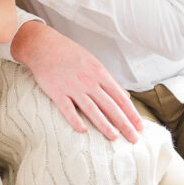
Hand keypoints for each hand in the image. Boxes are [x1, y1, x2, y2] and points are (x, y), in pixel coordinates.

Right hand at [12, 22, 142, 142]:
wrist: (43, 46)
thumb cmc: (69, 53)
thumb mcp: (94, 62)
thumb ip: (109, 80)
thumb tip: (125, 96)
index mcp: (99, 73)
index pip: (121, 97)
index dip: (132, 113)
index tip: (140, 126)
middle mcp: (89, 81)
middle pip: (110, 106)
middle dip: (124, 124)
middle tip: (134, 138)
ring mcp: (73, 87)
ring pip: (92, 110)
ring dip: (104, 125)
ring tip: (114, 138)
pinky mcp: (57, 92)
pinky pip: (67, 109)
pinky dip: (75, 120)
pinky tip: (83, 131)